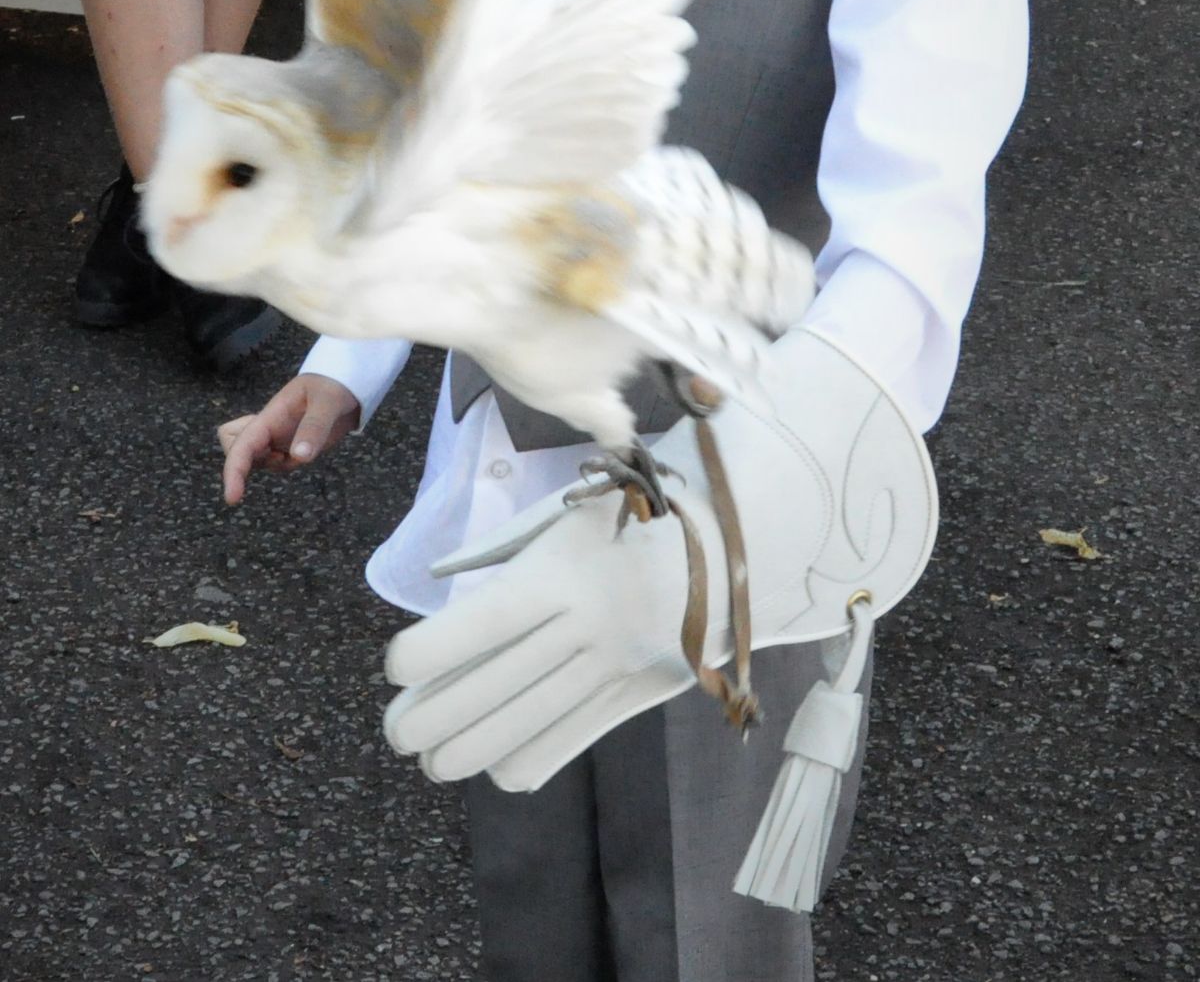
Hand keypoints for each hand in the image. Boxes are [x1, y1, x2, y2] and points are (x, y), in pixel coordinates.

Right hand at [219, 373, 360, 504]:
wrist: (346, 387)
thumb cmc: (332, 386)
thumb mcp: (328, 401)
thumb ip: (315, 426)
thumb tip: (299, 457)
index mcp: (270, 416)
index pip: (241, 445)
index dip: (233, 470)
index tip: (232, 498)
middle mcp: (268, 430)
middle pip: (237, 453)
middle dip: (247, 465)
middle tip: (284, 451)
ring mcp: (277, 440)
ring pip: (256, 462)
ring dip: (275, 463)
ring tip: (307, 438)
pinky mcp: (289, 448)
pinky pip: (277, 464)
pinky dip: (287, 464)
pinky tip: (308, 443)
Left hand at [384, 330, 935, 789]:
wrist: (752, 525)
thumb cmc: (648, 501)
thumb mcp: (573, 512)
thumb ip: (509, 552)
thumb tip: (444, 587)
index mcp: (563, 573)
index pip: (469, 634)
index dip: (420, 660)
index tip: (394, 668)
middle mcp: (586, 629)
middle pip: (482, 698)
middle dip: (424, 723)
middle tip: (398, 727)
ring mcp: (616, 669)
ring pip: (518, 738)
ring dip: (462, 752)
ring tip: (431, 748)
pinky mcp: (641, 695)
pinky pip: (565, 748)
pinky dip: (521, 762)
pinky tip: (498, 756)